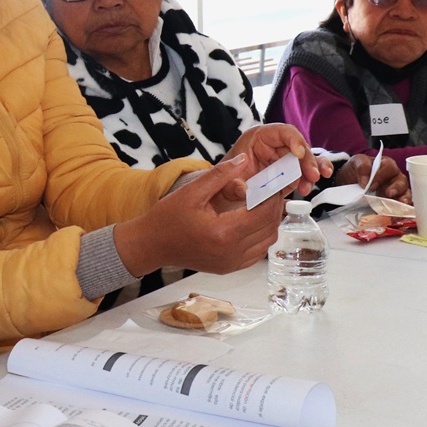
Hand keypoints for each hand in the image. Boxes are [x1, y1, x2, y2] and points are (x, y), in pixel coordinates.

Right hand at [116, 153, 283, 275]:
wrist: (152, 244)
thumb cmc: (167, 218)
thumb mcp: (192, 191)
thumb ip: (220, 174)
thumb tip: (243, 159)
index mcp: (224, 232)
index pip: (264, 213)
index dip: (273, 196)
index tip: (272, 182)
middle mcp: (231, 252)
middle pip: (270, 228)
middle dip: (274, 207)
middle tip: (270, 190)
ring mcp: (232, 263)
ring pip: (267, 241)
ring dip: (270, 222)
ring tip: (261, 203)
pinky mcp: (230, 267)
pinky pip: (257, 252)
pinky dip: (261, 236)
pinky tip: (251, 221)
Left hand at [217, 124, 327, 206]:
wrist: (222, 194)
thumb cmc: (222, 181)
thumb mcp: (224, 183)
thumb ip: (233, 186)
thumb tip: (244, 190)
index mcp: (258, 138)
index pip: (282, 132)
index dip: (294, 140)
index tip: (299, 154)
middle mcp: (273, 146)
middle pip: (297, 146)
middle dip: (307, 160)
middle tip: (312, 174)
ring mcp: (281, 160)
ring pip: (303, 159)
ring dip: (311, 170)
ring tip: (312, 181)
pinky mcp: (286, 174)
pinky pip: (302, 172)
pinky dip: (308, 178)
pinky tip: (310, 185)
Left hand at [335, 154, 410, 202]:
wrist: (349, 181)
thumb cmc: (356, 169)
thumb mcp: (356, 162)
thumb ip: (361, 167)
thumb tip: (366, 182)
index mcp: (386, 165)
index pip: (389, 167)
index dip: (382, 176)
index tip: (372, 186)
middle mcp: (394, 176)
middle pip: (401, 180)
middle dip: (397, 187)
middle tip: (389, 194)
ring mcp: (396, 189)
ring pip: (406, 192)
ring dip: (404, 198)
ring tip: (401, 204)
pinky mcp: (393, 201)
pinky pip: (402, 205)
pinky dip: (402, 209)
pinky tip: (398, 213)